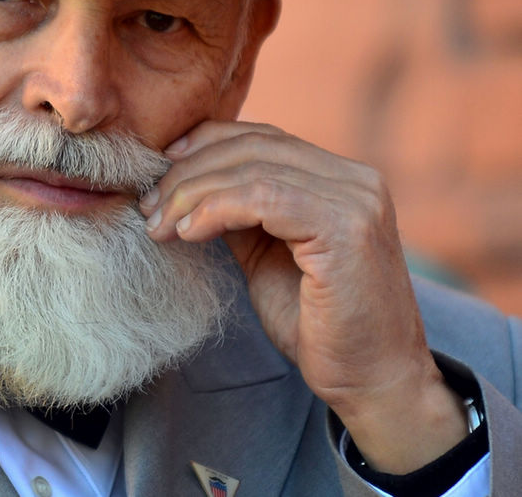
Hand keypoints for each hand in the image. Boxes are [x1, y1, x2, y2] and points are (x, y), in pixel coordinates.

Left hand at [140, 120, 468, 473]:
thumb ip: (240, 211)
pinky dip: (215, 209)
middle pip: (253, 145)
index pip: (262, 137)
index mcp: (341, 177)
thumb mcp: (267, 252)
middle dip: (189, 171)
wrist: (374, 386)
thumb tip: (185, 181)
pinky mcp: (347, 227)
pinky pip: (263, 197)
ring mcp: (356, 199)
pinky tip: (188, 232)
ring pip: (252, 168)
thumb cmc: (318, 325)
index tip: (160, 169)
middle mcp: (356, 178)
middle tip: (149, 205)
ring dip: (192, 193)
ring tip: (159, 224)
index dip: (205, 144)